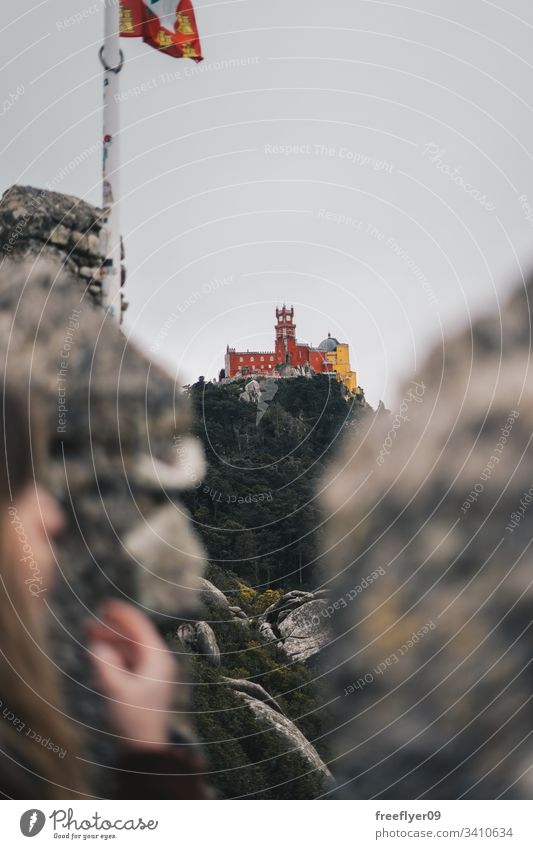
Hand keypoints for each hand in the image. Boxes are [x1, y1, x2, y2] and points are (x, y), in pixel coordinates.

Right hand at [86, 599, 176, 750]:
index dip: (122, 614)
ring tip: (89, 636)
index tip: (105, 604)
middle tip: (88, 624)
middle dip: (111, 629)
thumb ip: (105, 664)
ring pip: (130, 648)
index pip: (140, 627)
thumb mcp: (116, 690)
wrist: (144, 748)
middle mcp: (158, 661)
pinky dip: (114, 654)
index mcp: (158, 659)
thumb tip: (97, 645)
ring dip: (111, 641)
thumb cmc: (134, 719)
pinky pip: (128, 660)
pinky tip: (99, 654)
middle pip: (134, 636)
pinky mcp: (144, 682)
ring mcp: (151, 672)